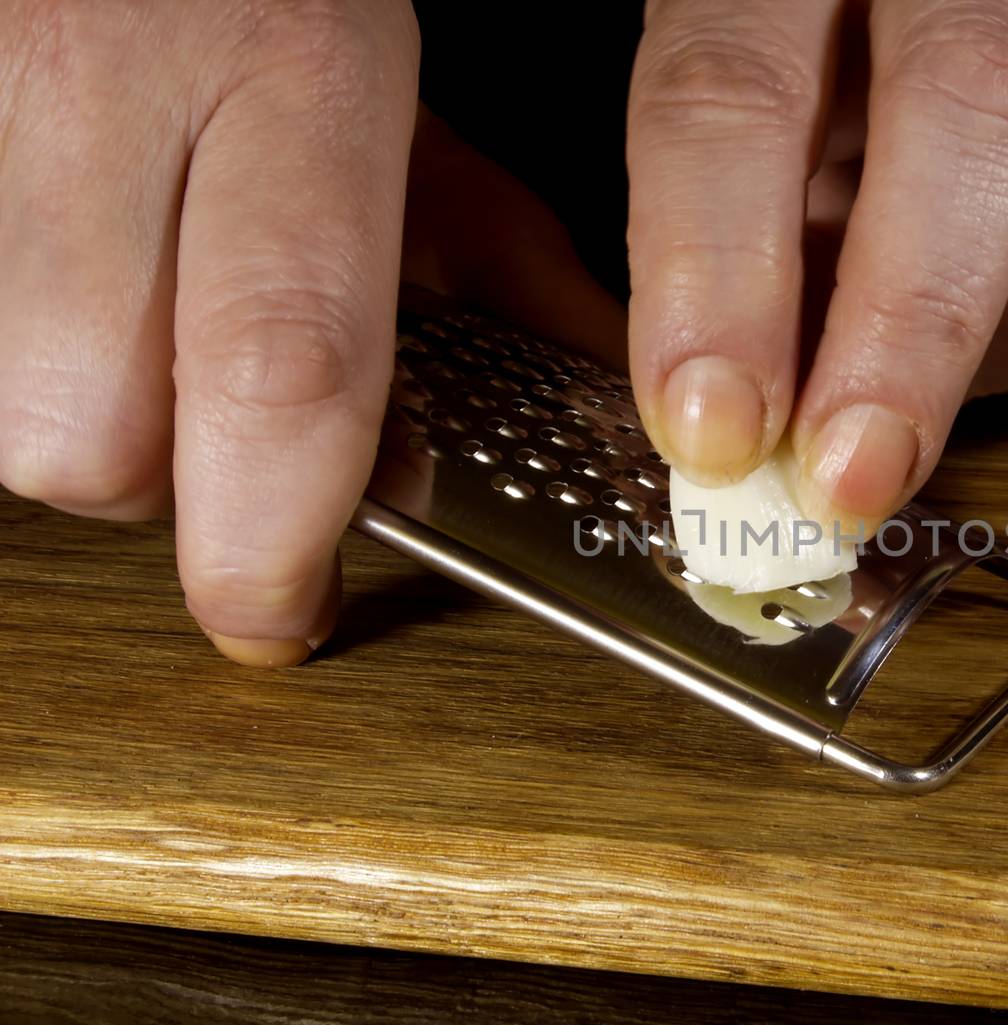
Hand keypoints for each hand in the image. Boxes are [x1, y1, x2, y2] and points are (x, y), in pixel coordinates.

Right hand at [0, 2, 622, 666]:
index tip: (283, 614)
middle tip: (212, 455)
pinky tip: (71, 296)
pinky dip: (18, 357)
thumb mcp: (409, 101)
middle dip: (155, 494)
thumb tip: (587, 415)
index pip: (279, 369)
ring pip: (0, 398)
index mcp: (295, 64)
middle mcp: (107, 76)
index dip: (272, 542)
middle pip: (85, 431)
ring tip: (135, 346)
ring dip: (76, 421)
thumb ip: (501, 266)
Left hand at [625, 0, 1007, 529]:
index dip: (719, 266)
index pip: (743, 84)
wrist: (995, 13)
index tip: (713, 428)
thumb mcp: (757, 130)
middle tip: (846, 484)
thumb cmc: (839, 86)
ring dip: (993, 363)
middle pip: (979, 114)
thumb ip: (738, 243)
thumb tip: (741, 435)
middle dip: (906, 337)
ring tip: (930, 355)